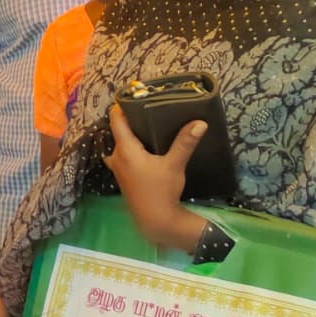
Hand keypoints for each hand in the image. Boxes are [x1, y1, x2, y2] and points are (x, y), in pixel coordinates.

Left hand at [102, 105, 203, 247]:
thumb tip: (200, 122)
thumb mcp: (175, 165)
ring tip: (146, 126)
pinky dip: (131, 147)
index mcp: (125, 150)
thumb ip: (185, 142)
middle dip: (129, 120)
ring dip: (129, 136)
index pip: (116, 121)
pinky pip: (123, 155)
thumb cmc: (162, 191)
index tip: (131, 96)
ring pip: (119, 145)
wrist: (155, 220)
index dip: (121, 106)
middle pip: (117, 132)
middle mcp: (117, 158)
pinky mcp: (124, 177)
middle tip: (145, 109)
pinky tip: (145, 147)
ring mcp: (118, 169)